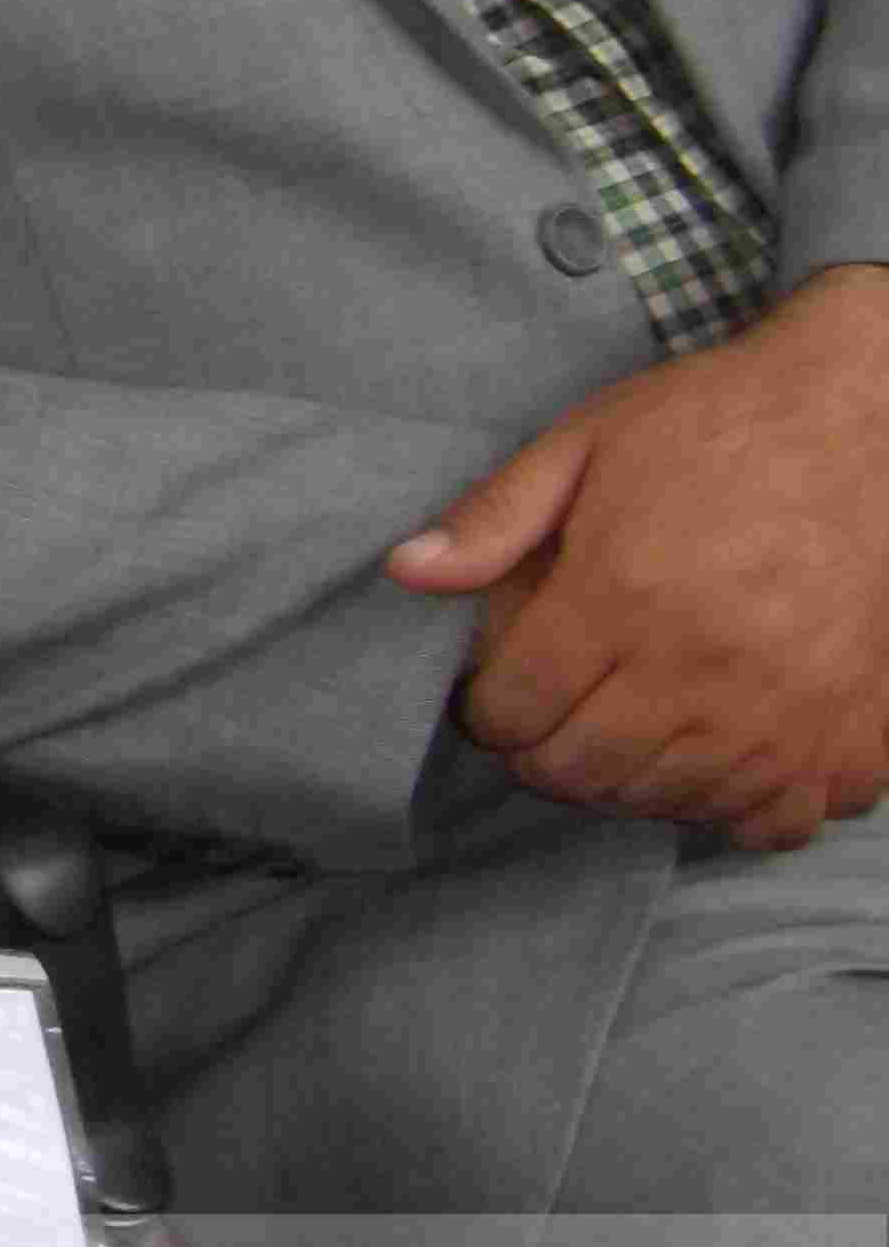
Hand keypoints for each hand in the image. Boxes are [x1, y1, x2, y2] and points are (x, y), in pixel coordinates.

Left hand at [388, 264, 888, 847]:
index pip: (516, 711)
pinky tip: (712, 753)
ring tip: (618, 729)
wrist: (866, 424)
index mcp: (625, 599)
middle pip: (580, 772)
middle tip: (544, 720)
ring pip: (667, 803)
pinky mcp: (852, 743)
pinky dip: (732, 805)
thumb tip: (403, 571)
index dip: (484, 712)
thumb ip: (492, 518)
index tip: (490, 696)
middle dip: (539, 755)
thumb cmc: (715, 427)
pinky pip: (772, 822)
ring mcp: (786, 718)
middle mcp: (705, 673)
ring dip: (626, 780)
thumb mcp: (584, 444)